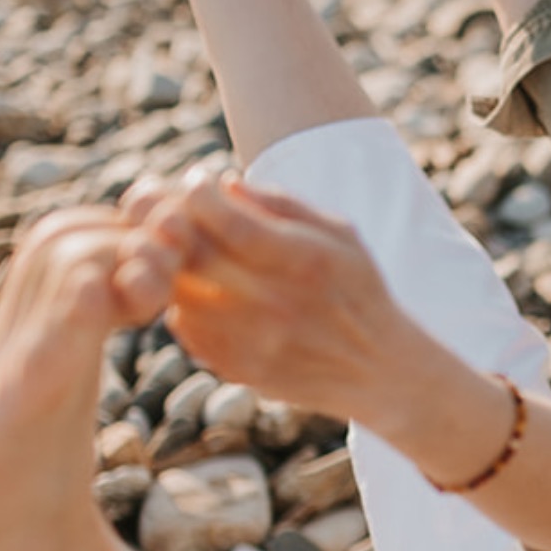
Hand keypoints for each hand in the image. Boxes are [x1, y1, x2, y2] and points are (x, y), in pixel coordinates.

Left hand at [126, 174, 419, 425]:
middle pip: (194, 255)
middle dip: (174, 222)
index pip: (229, 222)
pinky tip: (206, 288)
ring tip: (190, 247)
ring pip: (180, 290)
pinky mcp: (235, 368)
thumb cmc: (357, 290)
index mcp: (305, 262)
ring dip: (174, 262)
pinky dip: (183, 300)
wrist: (377, 369)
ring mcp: (252, 342)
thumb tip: (225, 183)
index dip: (198, 194)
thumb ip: (283, 205)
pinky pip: (183, 324)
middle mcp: (276, 305)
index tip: (196, 180)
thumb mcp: (340, 234)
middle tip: (175, 209)